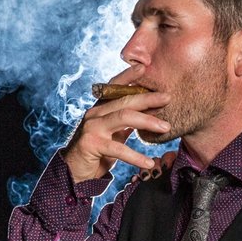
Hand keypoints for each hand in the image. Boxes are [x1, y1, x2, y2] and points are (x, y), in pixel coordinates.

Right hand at [63, 65, 171, 181]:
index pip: (114, 87)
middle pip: (124, 100)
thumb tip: (150, 113)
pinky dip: (136, 156)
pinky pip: (118, 149)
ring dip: (148, 121)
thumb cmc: (97, 153)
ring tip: (167, 128)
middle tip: (168, 98)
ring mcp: (91, 127)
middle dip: (148, 98)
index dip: (128, 76)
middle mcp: (94, 114)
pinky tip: (149, 162)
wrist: (74, 173)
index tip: (145, 67)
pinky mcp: (91, 144)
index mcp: (100, 109)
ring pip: (123, 118)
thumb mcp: (114, 135)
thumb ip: (126, 124)